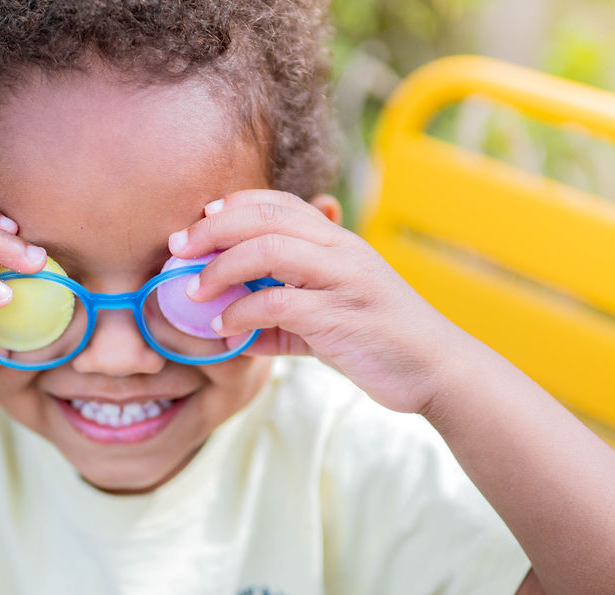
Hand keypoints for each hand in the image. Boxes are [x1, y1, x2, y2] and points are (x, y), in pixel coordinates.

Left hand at [168, 189, 459, 413]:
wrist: (437, 370)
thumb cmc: (379, 342)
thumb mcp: (328, 319)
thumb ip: (284, 316)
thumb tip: (236, 328)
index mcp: (338, 241)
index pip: (279, 203)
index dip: (234, 205)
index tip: (198, 221)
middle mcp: (341, 249)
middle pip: (265, 216)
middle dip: (213, 228)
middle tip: (177, 248)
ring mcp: (343, 280)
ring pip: (269, 249)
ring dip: (220, 266)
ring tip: (192, 289)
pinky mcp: (340, 316)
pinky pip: (277, 303)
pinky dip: (240, 313)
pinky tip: (221, 329)